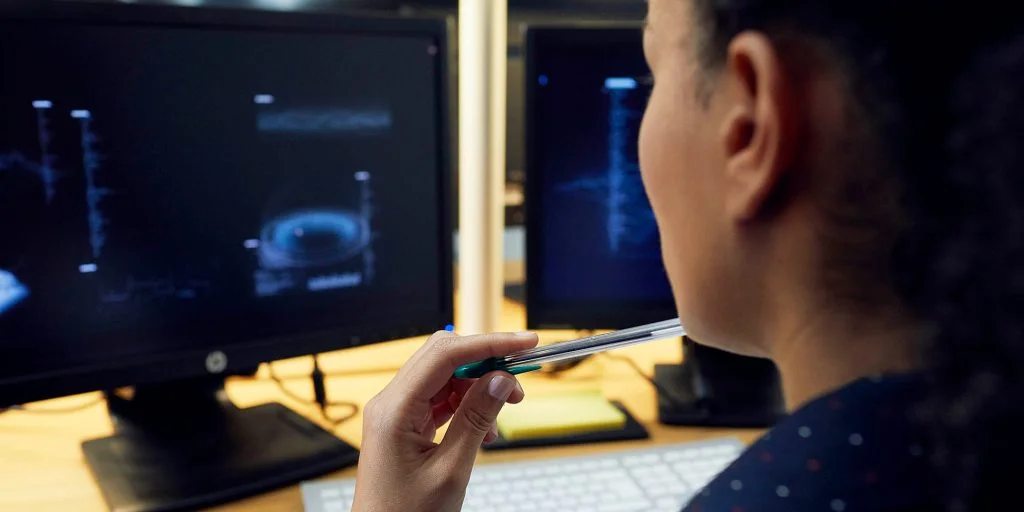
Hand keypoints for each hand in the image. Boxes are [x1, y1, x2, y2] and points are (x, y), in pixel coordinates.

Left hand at [353, 330, 538, 511]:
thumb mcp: (450, 470)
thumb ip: (476, 419)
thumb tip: (500, 380)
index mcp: (393, 411)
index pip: (445, 355)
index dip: (489, 344)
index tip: (524, 343)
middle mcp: (389, 404)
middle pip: (443, 358)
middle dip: (485, 363)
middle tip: (518, 379)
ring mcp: (395, 414)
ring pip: (444, 378)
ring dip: (478, 388)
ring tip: (501, 415)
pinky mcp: (403, 425)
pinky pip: (439, 399)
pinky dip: (466, 405)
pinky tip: (484, 427)